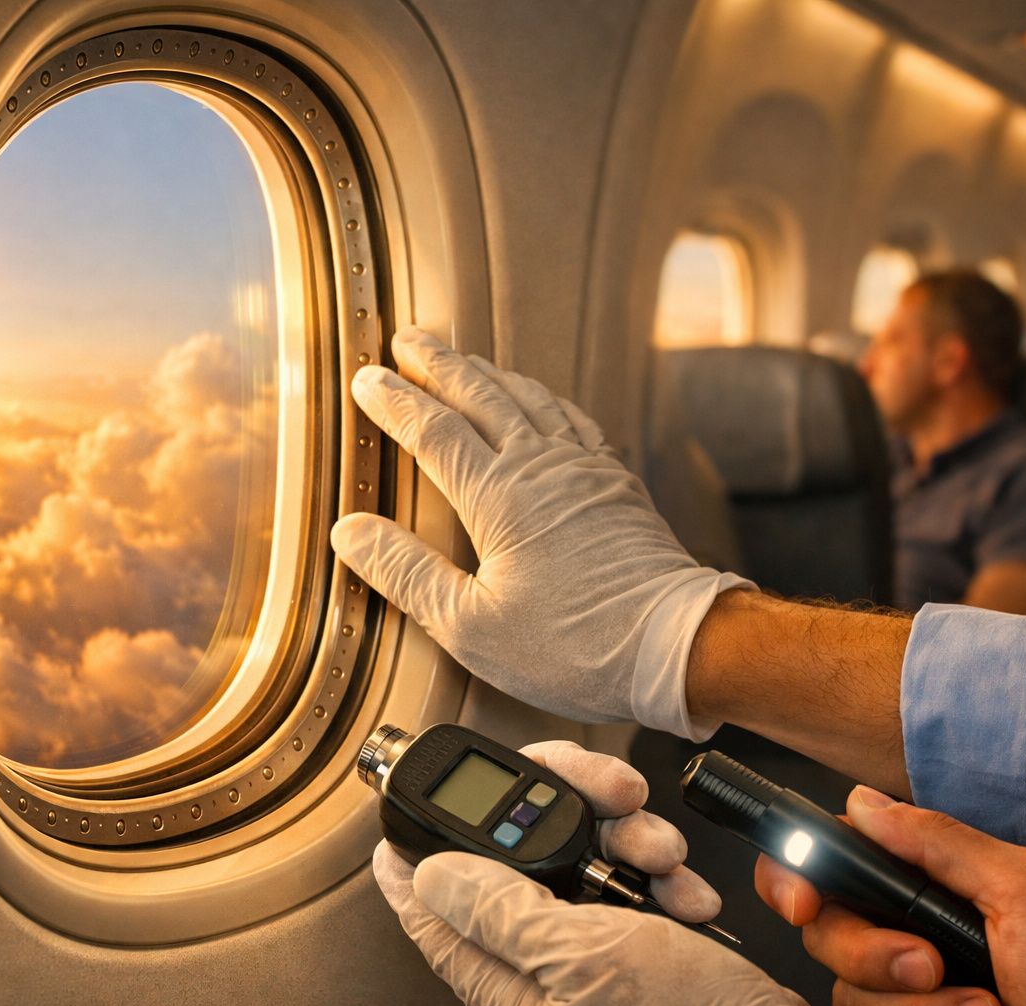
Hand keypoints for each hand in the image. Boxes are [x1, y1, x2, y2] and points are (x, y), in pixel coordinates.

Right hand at [331, 328, 750, 737]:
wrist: (676, 645)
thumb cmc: (572, 648)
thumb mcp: (470, 626)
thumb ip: (406, 573)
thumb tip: (349, 530)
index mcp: (499, 498)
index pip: (433, 433)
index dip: (395, 402)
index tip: (365, 379)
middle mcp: (542, 468)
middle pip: (481, 397)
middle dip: (439, 365)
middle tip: (408, 338)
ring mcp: (585, 470)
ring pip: (528, 400)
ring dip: (489, 374)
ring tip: (463, 359)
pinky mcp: (616, 484)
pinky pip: (573, 420)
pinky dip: (544, 398)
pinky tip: (538, 400)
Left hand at [374, 740, 820, 1005]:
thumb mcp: (581, 956)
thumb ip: (497, 911)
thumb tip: (425, 874)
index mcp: (503, 979)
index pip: (431, 907)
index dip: (422, 844)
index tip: (422, 796)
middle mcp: (536, 967)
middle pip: (516, 858)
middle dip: (570, 813)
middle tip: (616, 796)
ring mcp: (586, 956)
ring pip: (582, 861)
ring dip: (630, 841)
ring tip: (664, 856)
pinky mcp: (633, 949)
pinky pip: (630, 888)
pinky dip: (661, 879)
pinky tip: (685, 893)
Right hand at [755, 786, 1025, 1005]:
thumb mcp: (1021, 887)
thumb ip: (937, 840)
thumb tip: (862, 802)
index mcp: (919, 881)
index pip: (823, 861)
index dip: (790, 876)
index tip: (805, 903)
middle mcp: (900, 930)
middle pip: (821, 933)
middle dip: (870, 953)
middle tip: (930, 960)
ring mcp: (902, 990)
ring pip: (845, 994)